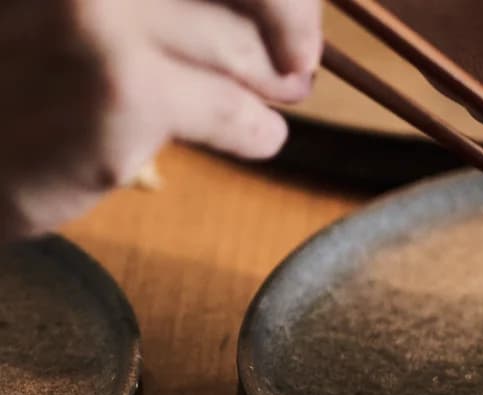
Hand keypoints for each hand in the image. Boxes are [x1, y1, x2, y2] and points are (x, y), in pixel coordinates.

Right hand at [0, 0, 320, 240]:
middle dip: (292, 26)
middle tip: (297, 64)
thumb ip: (171, 2)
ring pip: (250, 51)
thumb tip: (287, 6)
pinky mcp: (125, 91)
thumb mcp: (90, 6)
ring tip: (277, 96)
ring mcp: (105, 17)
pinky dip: (258, 131)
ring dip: (277, 84)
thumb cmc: (27, 70)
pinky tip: (254, 136)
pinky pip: (238, 112)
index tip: (292, 14)